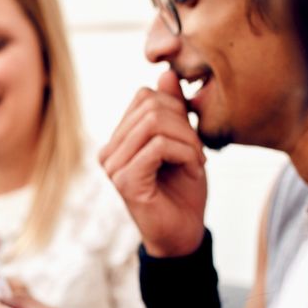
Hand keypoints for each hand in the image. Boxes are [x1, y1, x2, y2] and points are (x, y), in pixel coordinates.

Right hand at [99, 69, 208, 256]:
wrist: (183, 234)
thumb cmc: (183, 191)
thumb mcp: (184, 142)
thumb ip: (175, 110)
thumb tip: (166, 73)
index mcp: (119, 140)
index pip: (145, 96)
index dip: (177, 108)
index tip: (192, 138)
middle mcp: (109, 151)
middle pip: (150, 105)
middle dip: (185, 123)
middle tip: (198, 151)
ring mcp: (113, 166)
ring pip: (155, 123)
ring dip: (188, 140)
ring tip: (196, 161)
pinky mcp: (125, 181)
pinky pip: (159, 146)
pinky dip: (185, 154)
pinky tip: (193, 171)